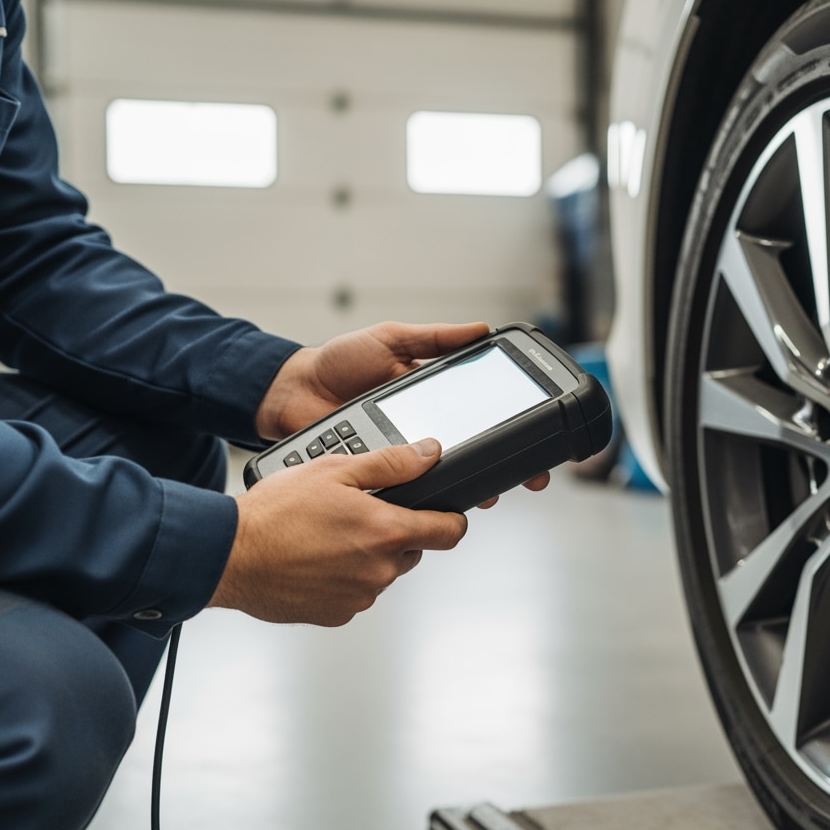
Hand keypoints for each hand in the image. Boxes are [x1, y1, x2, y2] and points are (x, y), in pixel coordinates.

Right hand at [210, 440, 466, 625]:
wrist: (231, 555)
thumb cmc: (275, 514)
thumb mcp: (335, 469)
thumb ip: (390, 464)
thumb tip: (427, 454)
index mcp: (387, 532)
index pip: (449, 532)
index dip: (450, 519)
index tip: (444, 514)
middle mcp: (379, 570)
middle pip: (411, 550)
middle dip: (394, 532)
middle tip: (357, 515)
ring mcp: (359, 596)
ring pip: (382, 572)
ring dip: (367, 556)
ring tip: (327, 536)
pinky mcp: (337, 614)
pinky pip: (355, 593)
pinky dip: (344, 578)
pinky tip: (316, 559)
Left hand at [254, 319, 550, 498]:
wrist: (290, 392)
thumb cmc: (336, 363)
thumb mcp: (390, 339)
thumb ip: (434, 338)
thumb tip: (480, 329)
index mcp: (430, 399)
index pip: (481, 415)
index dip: (511, 428)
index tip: (538, 437)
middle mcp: (423, 432)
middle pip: (475, 454)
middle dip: (507, 468)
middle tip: (529, 479)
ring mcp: (403, 457)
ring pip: (449, 479)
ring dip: (475, 487)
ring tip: (492, 492)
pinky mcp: (380, 477)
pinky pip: (411, 491)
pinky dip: (430, 499)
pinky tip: (446, 501)